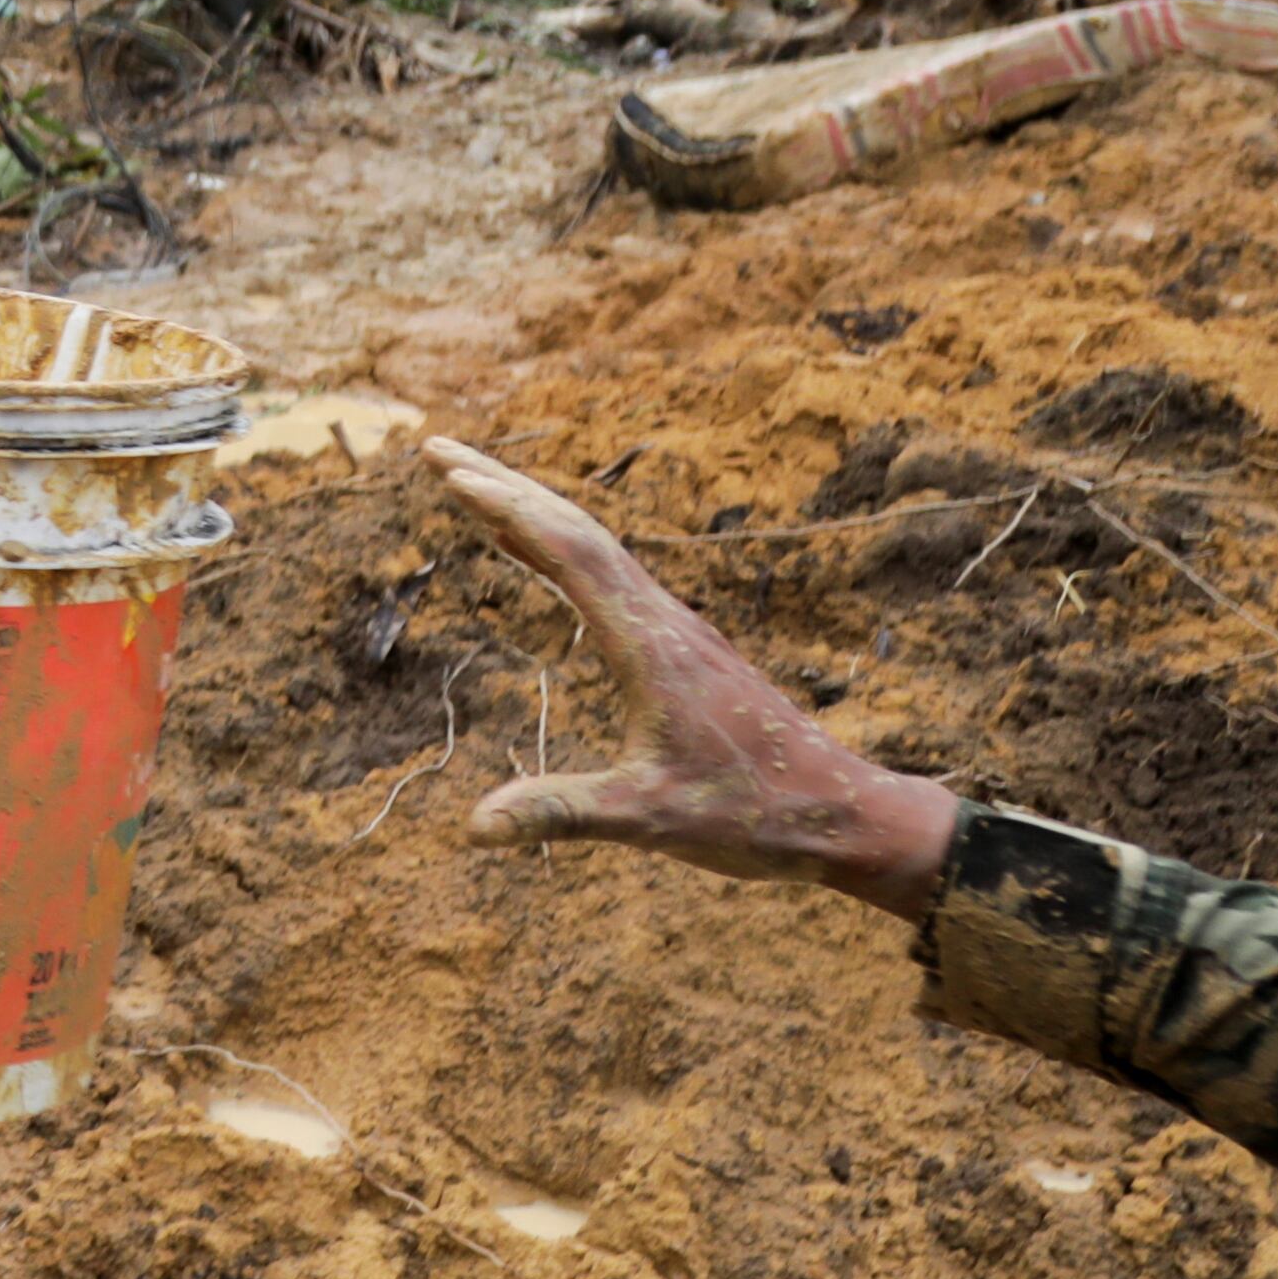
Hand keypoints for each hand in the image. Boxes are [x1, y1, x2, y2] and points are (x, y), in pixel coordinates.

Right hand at [424, 438, 960, 916]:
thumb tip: (472, 827)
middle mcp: (663, 621)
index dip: (505, 507)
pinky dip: (559, 550)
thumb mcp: (648, 819)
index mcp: (651, 645)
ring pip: (594, 547)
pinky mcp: (680, 651)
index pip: (570, 552)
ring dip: (530, 510)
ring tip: (471, 486)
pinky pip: (608, 577)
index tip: (449, 471)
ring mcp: (674, 631)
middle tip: (435, 451)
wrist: (842, 813)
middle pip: (576, 528)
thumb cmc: (754, 816)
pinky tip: (536, 556)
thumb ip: (562, 813)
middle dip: (503, 485)